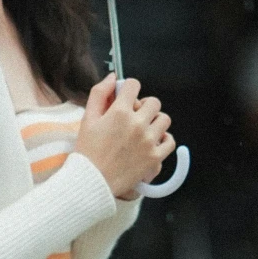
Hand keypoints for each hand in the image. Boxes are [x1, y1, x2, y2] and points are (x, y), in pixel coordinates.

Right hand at [74, 73, 173, 199]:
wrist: (92, 181)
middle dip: (144, 105)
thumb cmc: (87, 151)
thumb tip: (112, 77)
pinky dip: (164, 140)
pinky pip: (170, 141)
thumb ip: (99, 93)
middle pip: (153, 102)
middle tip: (134, 116)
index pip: (133, 85)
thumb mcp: (87, 118)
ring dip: (155, 121)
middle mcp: (137, 123)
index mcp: (119, 112)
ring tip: (144, 130)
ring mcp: (148, 141)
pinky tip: (152, 142)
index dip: (128, 88)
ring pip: (164, 119)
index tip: (125, 96)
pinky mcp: (154, 157)